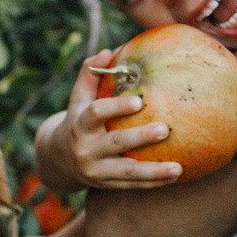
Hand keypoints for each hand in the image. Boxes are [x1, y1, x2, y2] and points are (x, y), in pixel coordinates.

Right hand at [44, 49, 182, 191]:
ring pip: (127, 173)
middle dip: (139, 138)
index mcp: (80, 124)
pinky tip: (176, 175)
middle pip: (115, 143)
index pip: (96, 114)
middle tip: (165, 129)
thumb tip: (109, 51)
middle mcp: (86, 149)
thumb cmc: (78, 119)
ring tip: (178, 168)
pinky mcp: (106, 185)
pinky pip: (133, 186)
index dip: (115, 107)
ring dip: (154, 171)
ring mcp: (96, 171)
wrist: (58, 160)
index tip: (139, 102)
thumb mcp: (78, 99)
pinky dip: (154, 182)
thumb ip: (90, 74)